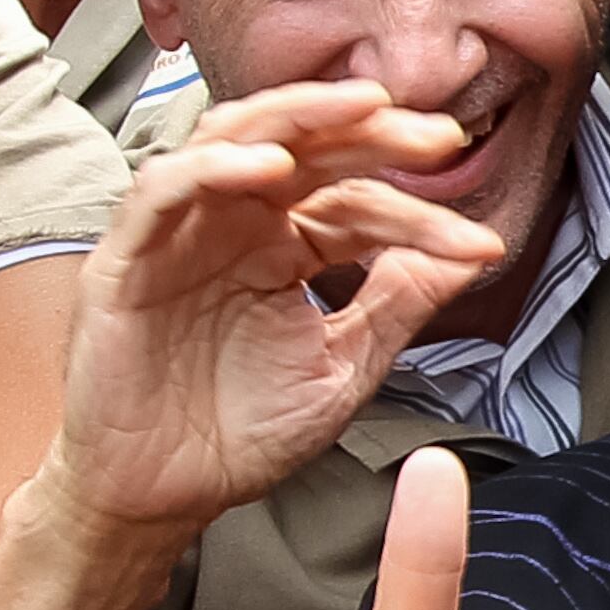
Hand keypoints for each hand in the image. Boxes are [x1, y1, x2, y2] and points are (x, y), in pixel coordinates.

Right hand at [46, 83, 506, 535]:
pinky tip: (267, 169)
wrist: (159, 500)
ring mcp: (183, 232)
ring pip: (236, 137)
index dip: (422, 216)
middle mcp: (237, 224)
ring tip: (363, 110)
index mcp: (286, 247)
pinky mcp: (129, 254)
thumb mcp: (341, 369)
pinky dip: (214, 168)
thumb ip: (397, 306)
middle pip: (308, 148)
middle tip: (439, 138)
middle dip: (376, 133)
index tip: (481, 246)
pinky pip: (164, 188)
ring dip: (301, 115)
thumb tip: (466, 256)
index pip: (360, 204)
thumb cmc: (236, 436)